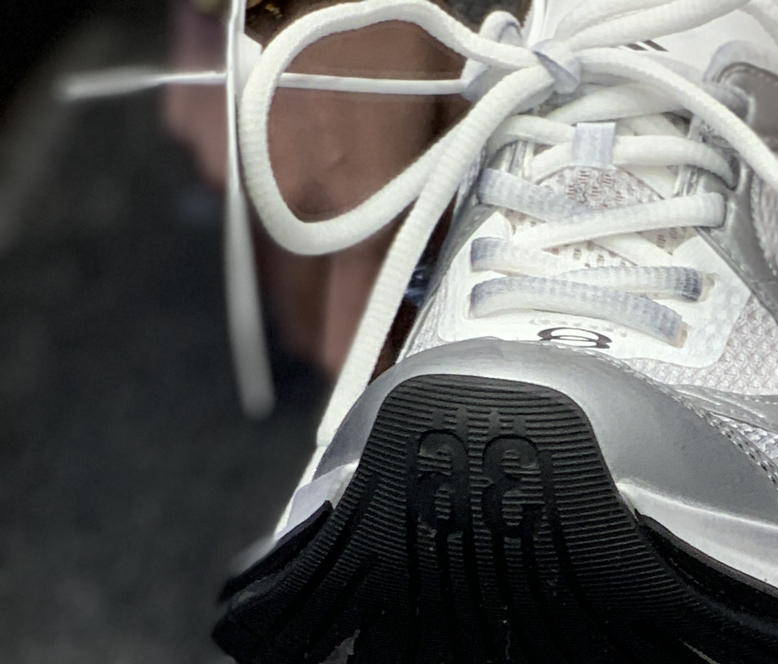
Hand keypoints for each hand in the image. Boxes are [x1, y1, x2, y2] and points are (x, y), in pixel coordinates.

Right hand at [162, 0, 459, 378]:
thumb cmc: (381, 23)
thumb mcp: (441, 106)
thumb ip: (441, 190)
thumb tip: (449, 250)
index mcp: (356, 216)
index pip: (361, 330)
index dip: (374, 365)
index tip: (387, 385)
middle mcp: (289, 214)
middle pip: (303, 318)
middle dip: (329, 333)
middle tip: (352, 337)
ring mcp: (235, 180)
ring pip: (267, 263)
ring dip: (295, 275)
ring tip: (322, 265)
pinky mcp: (200, 142)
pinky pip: (234, 191)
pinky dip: (259, 195)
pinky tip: (284, 163)